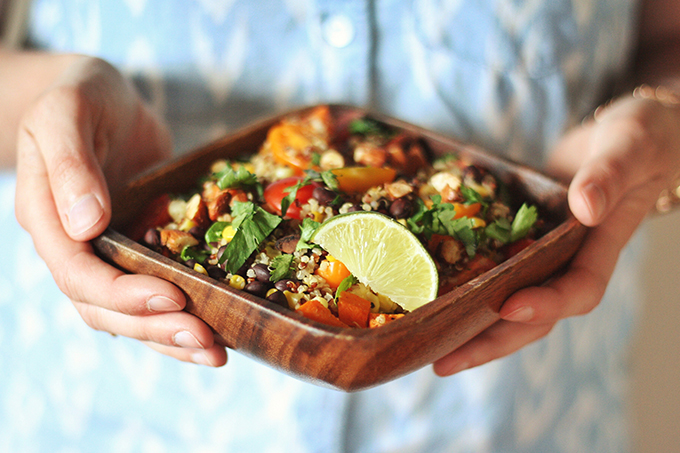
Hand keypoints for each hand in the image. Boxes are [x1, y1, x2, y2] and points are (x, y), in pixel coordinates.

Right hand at [15, 56, 226, 365]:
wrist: (101, 97)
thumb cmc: (80, 96)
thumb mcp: (67, 114)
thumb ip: (71, 165)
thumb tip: (86, 225)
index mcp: (47, 219)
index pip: (76, 274)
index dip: (122, 293)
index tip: (171, 296)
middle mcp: (73, 246)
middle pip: (105, 308)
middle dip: (156, 328)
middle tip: (207, 341)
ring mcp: (106, 251)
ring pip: (129, 313)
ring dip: (171, 336)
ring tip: (217, 352)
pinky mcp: (137, 248)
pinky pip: (153, 290)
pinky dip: (181, 314)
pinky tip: (216, 327)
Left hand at [433, 90, 679, 375]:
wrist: (620, 139)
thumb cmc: (638, 139)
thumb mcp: (629, 146)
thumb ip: (610, 174)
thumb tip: (584, 207)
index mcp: (599, 248)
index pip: (577, 290)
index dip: (546, 304)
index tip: (509, 306)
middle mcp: (567, 261)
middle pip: (533, 316)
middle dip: (492, 341)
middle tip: (444, 361)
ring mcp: (540, 254)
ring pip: (508, 303)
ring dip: (472, 329)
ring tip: (429, 350)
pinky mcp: (517, 240)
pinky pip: (492, 272)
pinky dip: (466, 289)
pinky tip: (430, 300)